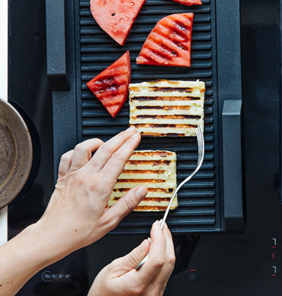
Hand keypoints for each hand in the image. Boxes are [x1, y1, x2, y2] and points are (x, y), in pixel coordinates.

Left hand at [36, 127, 146, 255]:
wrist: (53, 235)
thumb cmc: (78, 231)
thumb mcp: (110, 220)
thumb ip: (128, 203)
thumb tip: (141, 191)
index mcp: (100, 186)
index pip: (118, 158)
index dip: (129, 144)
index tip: (136, 138)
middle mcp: (85, 177)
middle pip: (105, 148)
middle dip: (121, 137)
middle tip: (130, 132)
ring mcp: (73, 175)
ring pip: (85, 147)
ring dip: (98, 140)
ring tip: (107, 140)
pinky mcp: (63, 177)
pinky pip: (68, 156)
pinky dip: (78, 150)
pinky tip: (84, 152)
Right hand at [89, 221, 175, 295]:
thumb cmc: (103, 292)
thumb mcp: (112, 270)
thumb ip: (132, 256)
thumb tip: (147, 243)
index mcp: (137, 285)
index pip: (157, 259)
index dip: (159, 239)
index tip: (156, 226)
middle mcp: (151, 291)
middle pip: (168, 261)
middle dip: (166, 239)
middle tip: (161, 226)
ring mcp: (156, 293)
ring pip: (170, 266)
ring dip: (167, 247)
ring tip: (160, 234)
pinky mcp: (158, 291)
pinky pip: (166, 271)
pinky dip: (164, 257)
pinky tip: (159, 248)